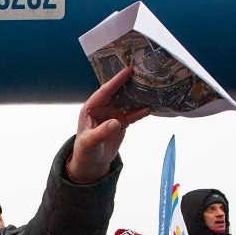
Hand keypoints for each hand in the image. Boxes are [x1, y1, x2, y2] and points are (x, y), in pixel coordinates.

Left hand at [67, 67, 150, 182]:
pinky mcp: (121, 123)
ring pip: (127, 102)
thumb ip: (102, 132)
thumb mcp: (90, 142)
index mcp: (91, 108)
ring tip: (150, 87)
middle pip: (118, 93)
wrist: (92, 163)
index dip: (116, 81)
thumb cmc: (85, 151)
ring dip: (137, 96)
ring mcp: (113, 115)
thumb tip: (116, 122)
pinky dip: (140, 112)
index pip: (105, 91)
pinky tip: (149, 108)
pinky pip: (132, 115)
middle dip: (129, 83)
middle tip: (142, 73)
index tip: (128, 71)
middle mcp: (103, 108)